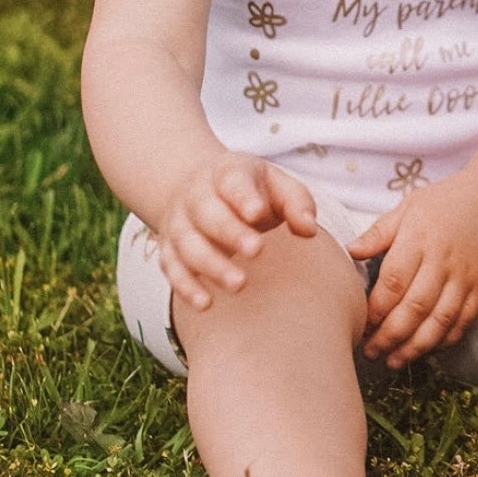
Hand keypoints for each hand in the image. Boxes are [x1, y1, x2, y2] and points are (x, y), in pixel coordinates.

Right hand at [158, 153, 316, 311]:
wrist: (198, 187)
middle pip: (207, 213)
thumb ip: (296, 202)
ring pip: (188, 244)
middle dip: (229, 233)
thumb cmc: (249, 191)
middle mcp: (195, 196)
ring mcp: (179, 222)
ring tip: (239, 284)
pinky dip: (185, 286)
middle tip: (256, 251)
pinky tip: (206, 303)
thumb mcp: (276, 184)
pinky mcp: (169, 249)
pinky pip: (172, 268)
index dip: (243, 196)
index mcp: (225, 173)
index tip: (257, 212)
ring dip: (211, 265)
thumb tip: (308, 230)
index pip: (232, 181)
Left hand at [348, 177, 477, 368]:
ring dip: (415, 346)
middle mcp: (443, 261)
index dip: (375, 308)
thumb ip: (379, 232)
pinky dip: (445, 340)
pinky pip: (463, 320)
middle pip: (415, 307)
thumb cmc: (444, 201)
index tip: (359, 324)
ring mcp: (465, 277)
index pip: (394, 281)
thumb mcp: (407, 207)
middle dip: (390, 336)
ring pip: (440, 321)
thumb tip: (349, 252)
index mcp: (419, 238)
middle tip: (370, 352)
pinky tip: (426, 350)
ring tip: (393, 361)